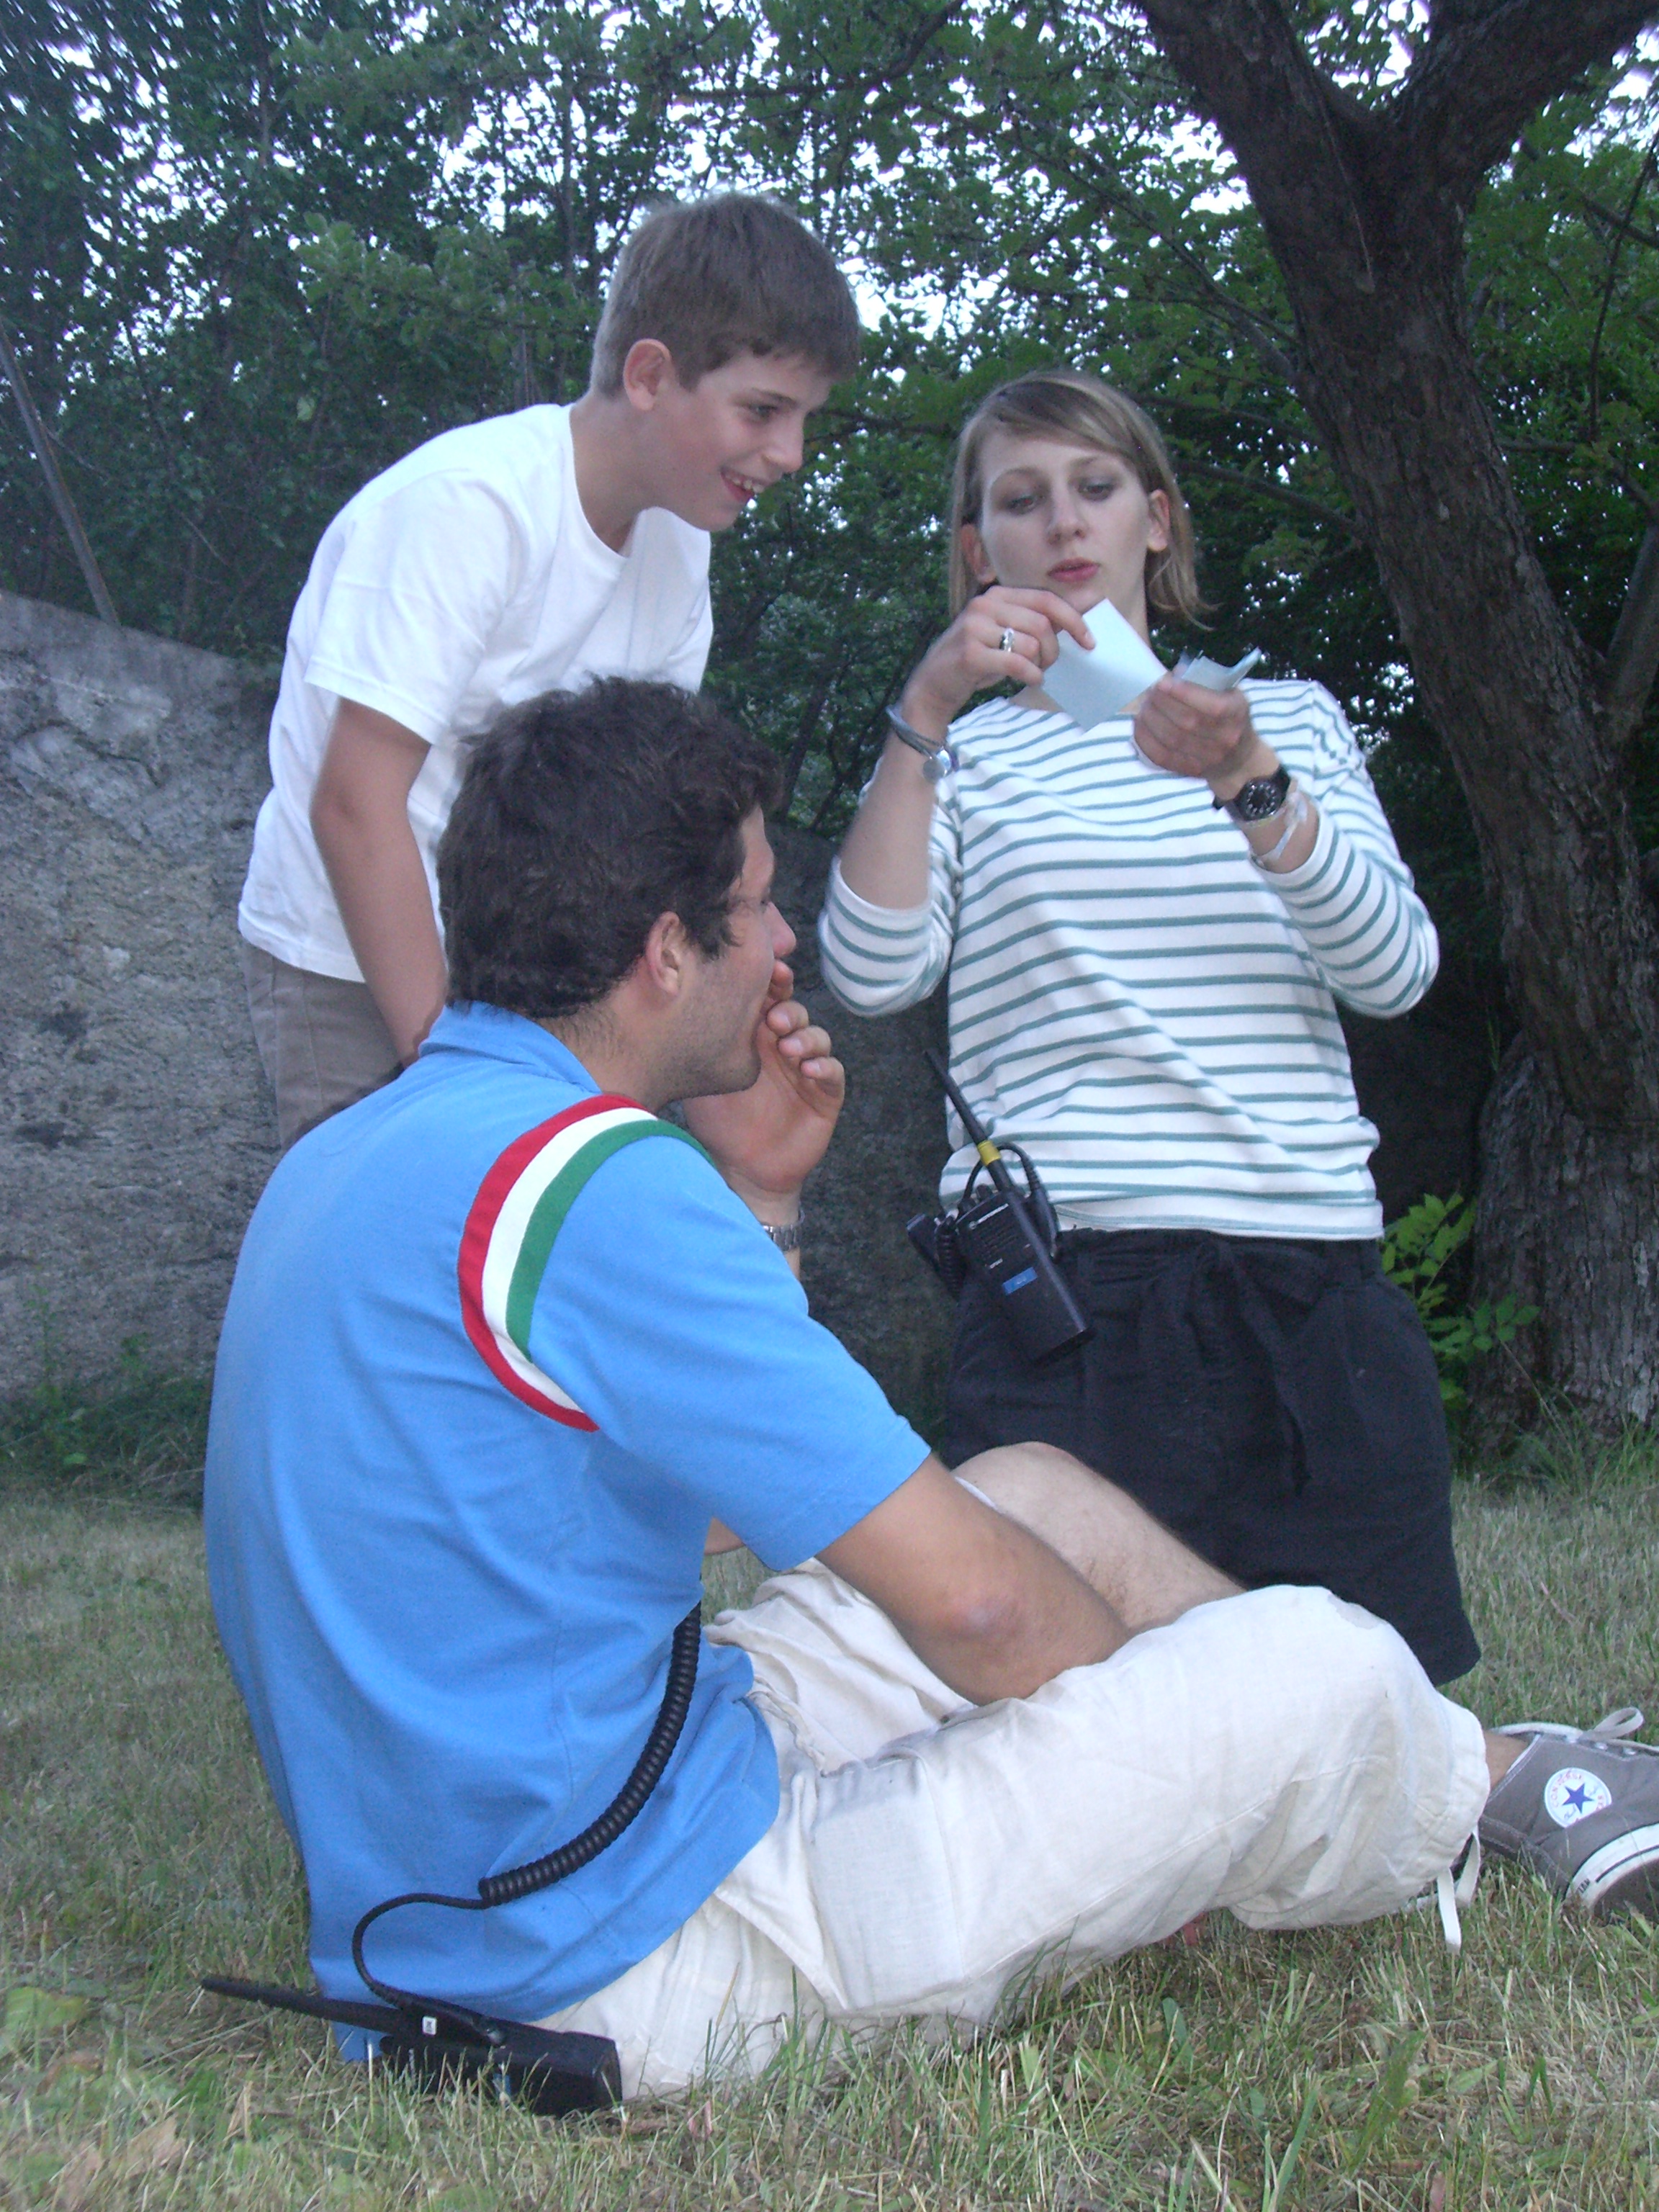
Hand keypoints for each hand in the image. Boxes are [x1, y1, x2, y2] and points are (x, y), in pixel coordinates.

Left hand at [680, 964, 844, 1209]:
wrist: (740, 1169)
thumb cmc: (717, 1122)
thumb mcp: (702, 1077)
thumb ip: (697, 1045)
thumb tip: (676, 1007)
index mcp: (753, 1037)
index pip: (766, 999)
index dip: (769, 982)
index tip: (764, 972)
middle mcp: (781, 1047)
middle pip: (794, 1010)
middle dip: (788, 1006)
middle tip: (773, 1017)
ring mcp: (805, 1069)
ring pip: (817, 1036)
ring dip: (806, 1035)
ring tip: (787, 1047)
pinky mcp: (824, 1095)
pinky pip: (833, 1071)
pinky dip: (824, 1065)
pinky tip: (808, 1069)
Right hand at [900, 586, 1094, 739]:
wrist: (933, 684)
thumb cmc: (977, 660)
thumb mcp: (1005, 634)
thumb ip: (1035, 623)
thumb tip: (1081, 615)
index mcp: (997, 595)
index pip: (1046, 599)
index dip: (1073, 619)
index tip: (1089, 641)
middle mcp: (985, 605)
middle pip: (1042, 624)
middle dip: (1053, 649)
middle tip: (1047, 665)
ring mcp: (975, 627)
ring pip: (1031, 644)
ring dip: (1040, 665)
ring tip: (1031, 672)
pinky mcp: (971, 653)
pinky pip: (1017, 663)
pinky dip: (1031, 675)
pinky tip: (1029, 679)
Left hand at [1133, 675, 1277, 797]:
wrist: (1240, 758)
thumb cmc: (1230, 717)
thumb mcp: (1229, 694)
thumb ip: (1206, 682)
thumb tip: (1174, 674)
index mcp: (1236, 713)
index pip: (1211, 706)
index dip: (1184, 693)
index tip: (1163, 682)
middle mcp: (1226, 738)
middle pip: (1187, 722)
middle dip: (1162, 703)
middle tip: (1149, 691)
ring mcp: (1209, 758)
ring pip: (1172, 739)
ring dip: (1151, 719)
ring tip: (1143, 706)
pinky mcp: (1191, 770)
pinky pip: (1162, 756)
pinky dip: (1146, 739)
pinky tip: (1139, 724)